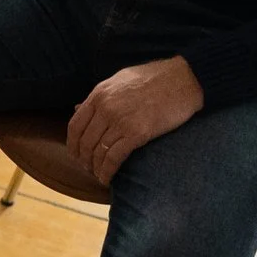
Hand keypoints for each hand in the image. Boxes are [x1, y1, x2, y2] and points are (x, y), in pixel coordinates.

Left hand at [67, 56, 204, 184]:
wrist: (183, 79)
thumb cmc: (154, 78)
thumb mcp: (119, 80)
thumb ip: (99, 96)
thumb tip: (78, 108)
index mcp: (99, 94)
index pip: (75, 125)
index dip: (72, 144)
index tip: (75, 154)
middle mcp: (105, 108)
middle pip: (85, 142)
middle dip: (84, 160)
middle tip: (87, 169)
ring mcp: (120, 121)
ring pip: (98, 152)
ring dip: (95, 168)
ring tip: (98, 175)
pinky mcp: (138, 133)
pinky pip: (114, 157)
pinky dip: (107, 171)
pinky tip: (107, 178)